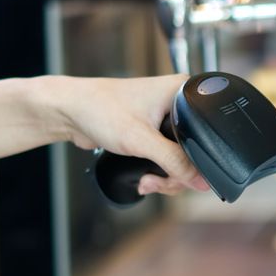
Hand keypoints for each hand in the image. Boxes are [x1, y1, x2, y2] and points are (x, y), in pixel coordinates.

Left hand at [42, 74, 209, 196]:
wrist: (67, 111)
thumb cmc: (99, 109)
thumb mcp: (142, 140)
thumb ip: (175, 162)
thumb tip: (201, 181)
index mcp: (184, 93)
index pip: (208, 132)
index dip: (201, 159)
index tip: (184, 176)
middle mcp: (177, 104)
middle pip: (195, 150)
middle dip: (176, 174)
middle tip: (157, 182)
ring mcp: (164, 119)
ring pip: (180, 159)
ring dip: (165, 177)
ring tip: (146, 181)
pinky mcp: (151, 132)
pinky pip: (165, 158)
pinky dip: (156, 172)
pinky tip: (143, 178)